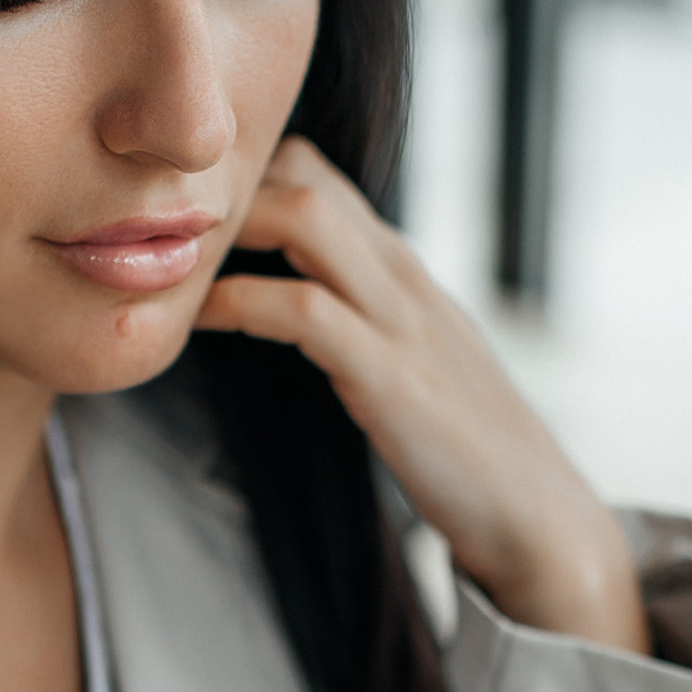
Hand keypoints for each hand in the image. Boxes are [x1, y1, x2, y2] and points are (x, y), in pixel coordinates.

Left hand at [196, 137, 648, 653]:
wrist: (536, 519)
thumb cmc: (468, 458)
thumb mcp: (414, 370)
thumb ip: (365, 334)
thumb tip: (303, 325)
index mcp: (405, 275)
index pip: (320, 178)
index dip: (247, 184)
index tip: (181, 226)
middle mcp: (403, 278)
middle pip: (305, 173)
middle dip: (224, 189)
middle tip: (154, 236)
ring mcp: (400, 321)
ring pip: (304, 216)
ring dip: (225, 229)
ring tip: (167, 263)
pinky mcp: (390, 376)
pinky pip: (303, 309)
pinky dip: (241, 302)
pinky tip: (200, 321)